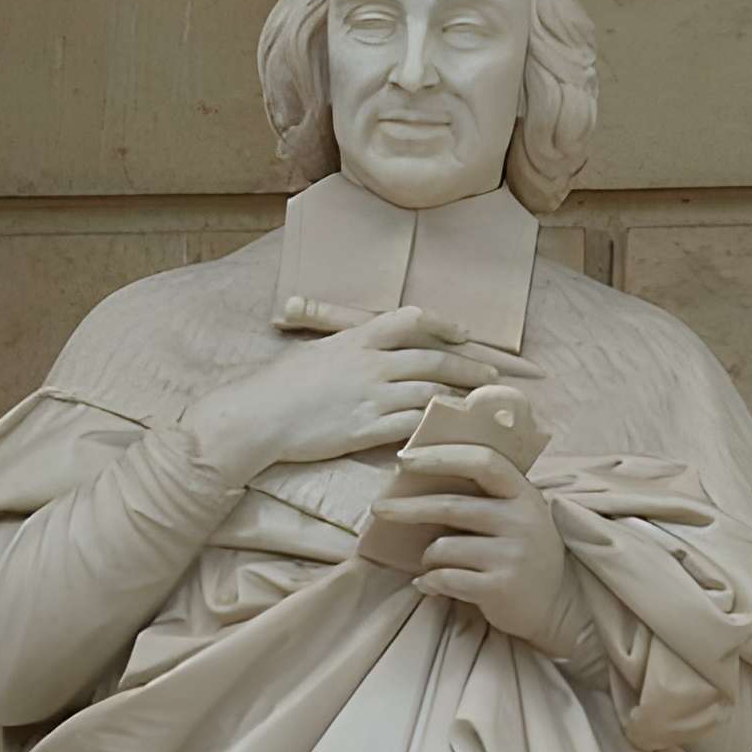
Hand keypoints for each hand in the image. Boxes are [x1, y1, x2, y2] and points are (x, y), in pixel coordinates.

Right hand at [179, 305, 536, 486]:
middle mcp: (371, 362)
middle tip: (496, 375)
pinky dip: (438, 427)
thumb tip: (365, 353)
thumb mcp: (315, 356)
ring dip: (463, 397)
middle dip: (471, 364)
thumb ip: (347, 352)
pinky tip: (456, 433)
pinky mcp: (366, 428)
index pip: (413, 319)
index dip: (443, 325)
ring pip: (431, 391)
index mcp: (359, 337)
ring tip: (486, 405)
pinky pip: (413, 425)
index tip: (465, 333)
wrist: (255, 416)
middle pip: (434, 357)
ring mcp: (371, 395)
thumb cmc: (277, 388)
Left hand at [371, 444, 569, 650]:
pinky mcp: (499, 587)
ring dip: (426, 557)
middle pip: (451, 506)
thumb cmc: (526, 555)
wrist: (558, 605)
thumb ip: (488, 497)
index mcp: (523, 494)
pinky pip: (445, 579)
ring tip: (431, 565)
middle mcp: (521, 521)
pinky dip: (429, 582)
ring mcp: (512, 555)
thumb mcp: (518, 516)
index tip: (405, 460)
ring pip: (443, 548)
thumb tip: (422, 481)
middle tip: (379, 510)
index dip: (442, 457)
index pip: (483, 461)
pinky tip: (428, 585)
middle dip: (408, 508)